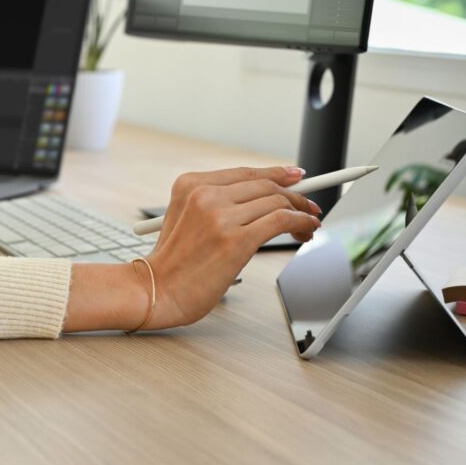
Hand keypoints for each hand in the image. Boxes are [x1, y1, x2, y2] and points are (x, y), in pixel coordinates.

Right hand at [63, 166, 321, 334]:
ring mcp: (221, 215)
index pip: (244, 173)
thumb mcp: (183, 219)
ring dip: (300, 211)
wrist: (156, 291)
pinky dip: (300, 222)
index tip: (295, 177)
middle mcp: (205, 194)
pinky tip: (306, 230)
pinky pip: (281, 220)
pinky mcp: (237, 239)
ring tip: (309, 224)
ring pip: (277, 201)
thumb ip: (214, 204)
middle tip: (308, 206)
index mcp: (189, 184)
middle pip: (264, 185)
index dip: (275, 174)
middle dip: (293, 195)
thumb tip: (261, 200)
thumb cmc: (172, 264)